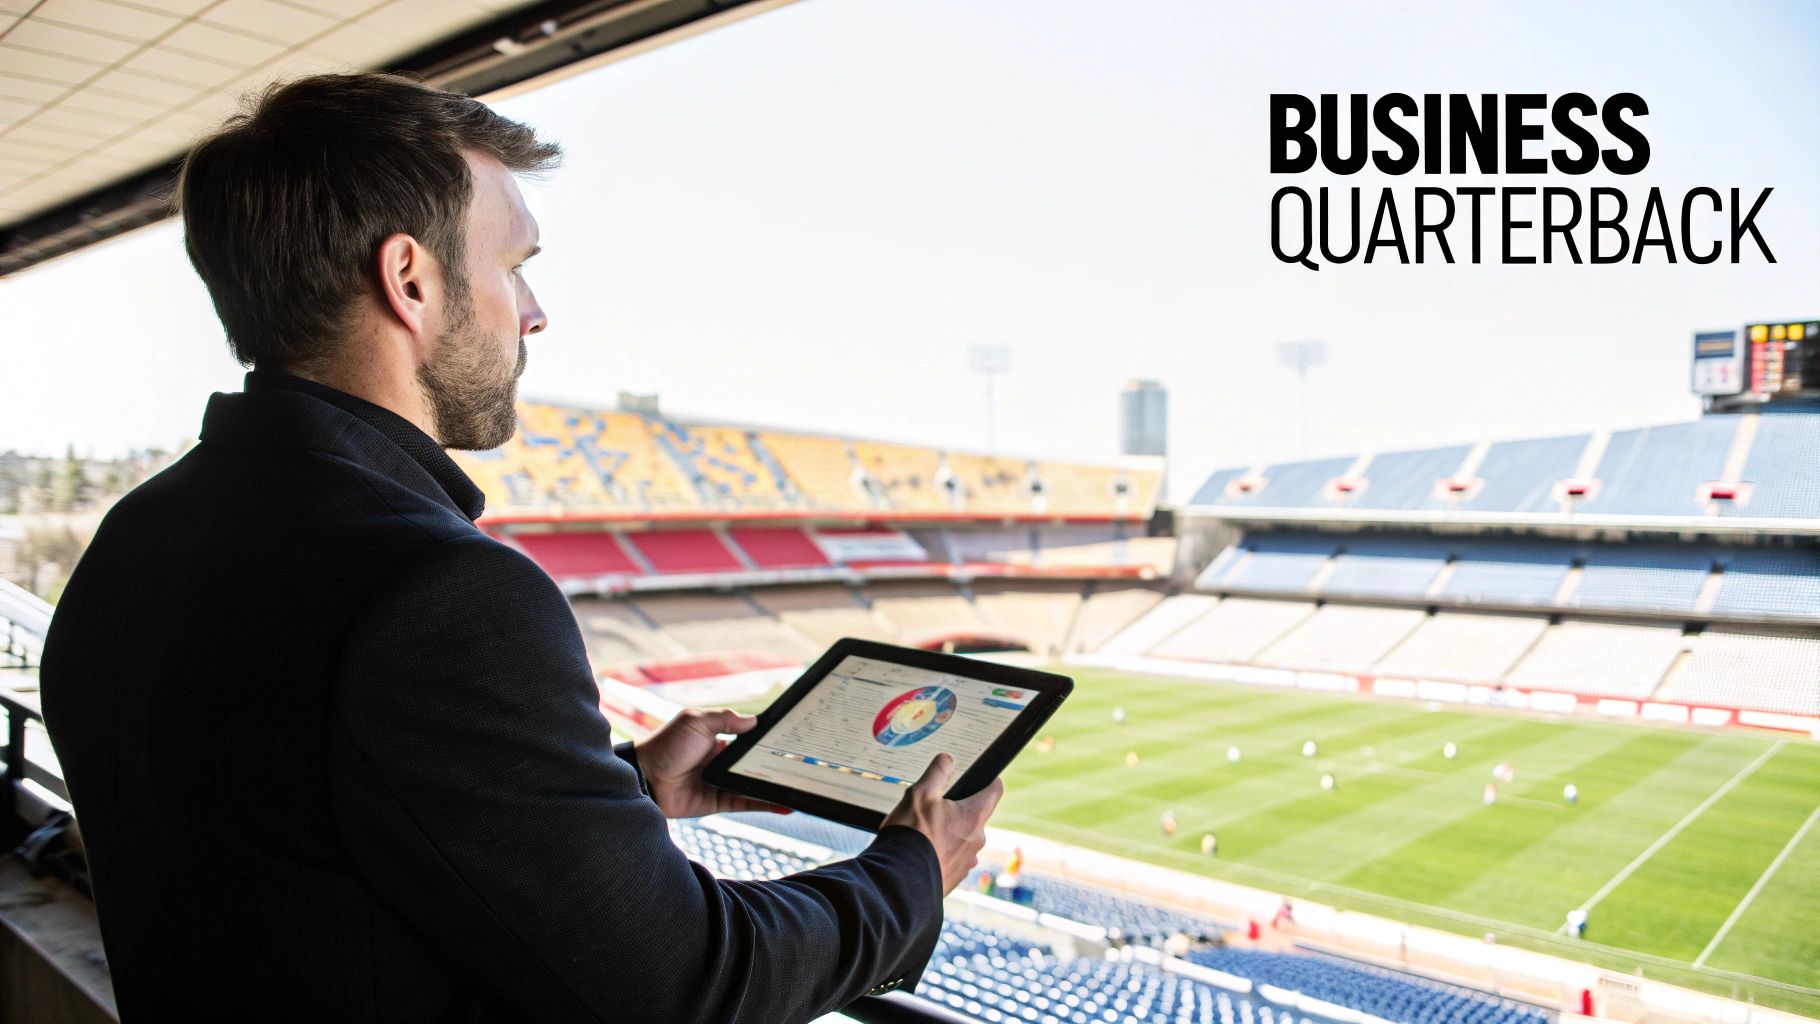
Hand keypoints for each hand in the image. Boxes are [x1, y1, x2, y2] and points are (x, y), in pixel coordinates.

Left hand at [635, 708, 792, 818]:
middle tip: (806, 762)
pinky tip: (786, 804)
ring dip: (778, 786)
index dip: (769, 739)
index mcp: (720, 738)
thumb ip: (725, 719)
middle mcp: (724, 761)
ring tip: (803, 785)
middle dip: (779, 763)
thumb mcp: (695, 721)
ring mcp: (723, 782)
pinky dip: (767, 804)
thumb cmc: (666, 744)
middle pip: (757, 762)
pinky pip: (748, 803)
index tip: (793, 738)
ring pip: (757, 784)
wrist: (645, 777)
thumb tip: (755, 720)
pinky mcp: (720, 802)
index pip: (751, 738)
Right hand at [881, 753, 1002, 894]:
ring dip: (948, 834)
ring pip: (962, 839)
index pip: (994, 791)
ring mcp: (967, 862)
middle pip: (974, 816)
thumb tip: (947, 759)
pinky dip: (940, 854)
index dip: (989, 780)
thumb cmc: (911, 836)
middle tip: (932, 809)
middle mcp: (977, 840)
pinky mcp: (954, 878)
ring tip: (922, 834)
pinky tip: (921, 853)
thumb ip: (937, 773)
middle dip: (957, 810)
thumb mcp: (920, 794)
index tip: (983, 778)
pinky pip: (951, 859)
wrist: (899, 882)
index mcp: (974, 816)